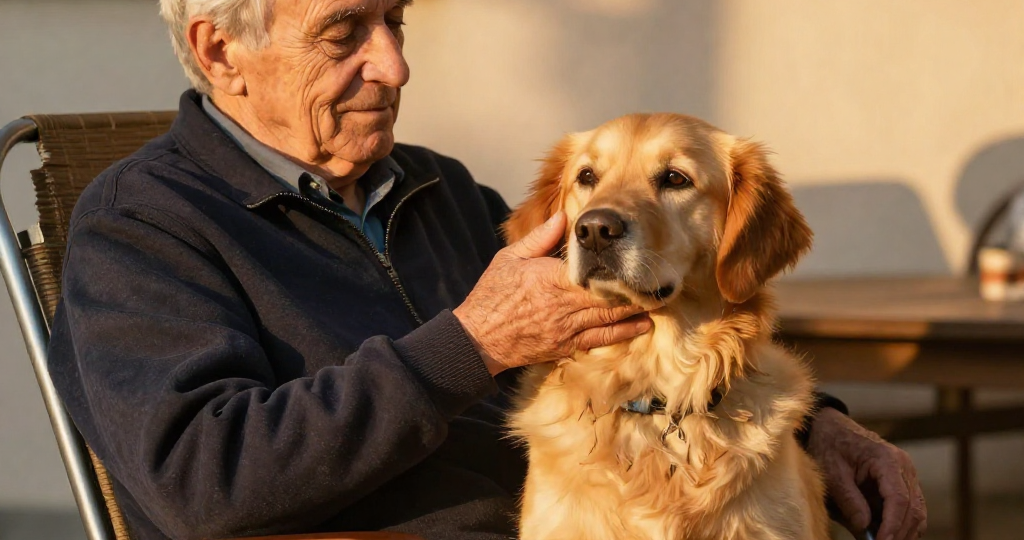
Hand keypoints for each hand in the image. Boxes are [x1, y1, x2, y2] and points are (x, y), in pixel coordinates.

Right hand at [454, 212, 652, 374]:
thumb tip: (564, 216)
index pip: (593, 272)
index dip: (618, 265)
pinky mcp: (566, 346)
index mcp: (551, 280)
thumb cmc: (492, 294)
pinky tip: (642, 325)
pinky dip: (623, 333)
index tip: (638, 252)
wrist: (477, 339)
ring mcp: (567, 329)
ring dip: (636, 309)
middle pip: (610, 297)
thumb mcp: (510, 257)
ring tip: (660, 297)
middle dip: (636, 287)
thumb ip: (540, 237)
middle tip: (662, 276)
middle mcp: (564, 306)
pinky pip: (600, 340)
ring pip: (610, 319)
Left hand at [807, 407, 926, 539]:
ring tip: (880, 539)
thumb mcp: (831, 473)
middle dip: (899, 533)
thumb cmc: (828, 446)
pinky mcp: (900, 483)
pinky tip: (883, 534)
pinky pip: (908, 509)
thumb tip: (866, 529)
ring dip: (902, 531)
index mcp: (887, 459)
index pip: (899, 499)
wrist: (829, 428)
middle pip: (913, 509)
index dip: (893, 526)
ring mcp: (905, 475)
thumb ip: (849, 501)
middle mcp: (903, 467)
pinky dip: (899, 524)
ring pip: (915, 512)